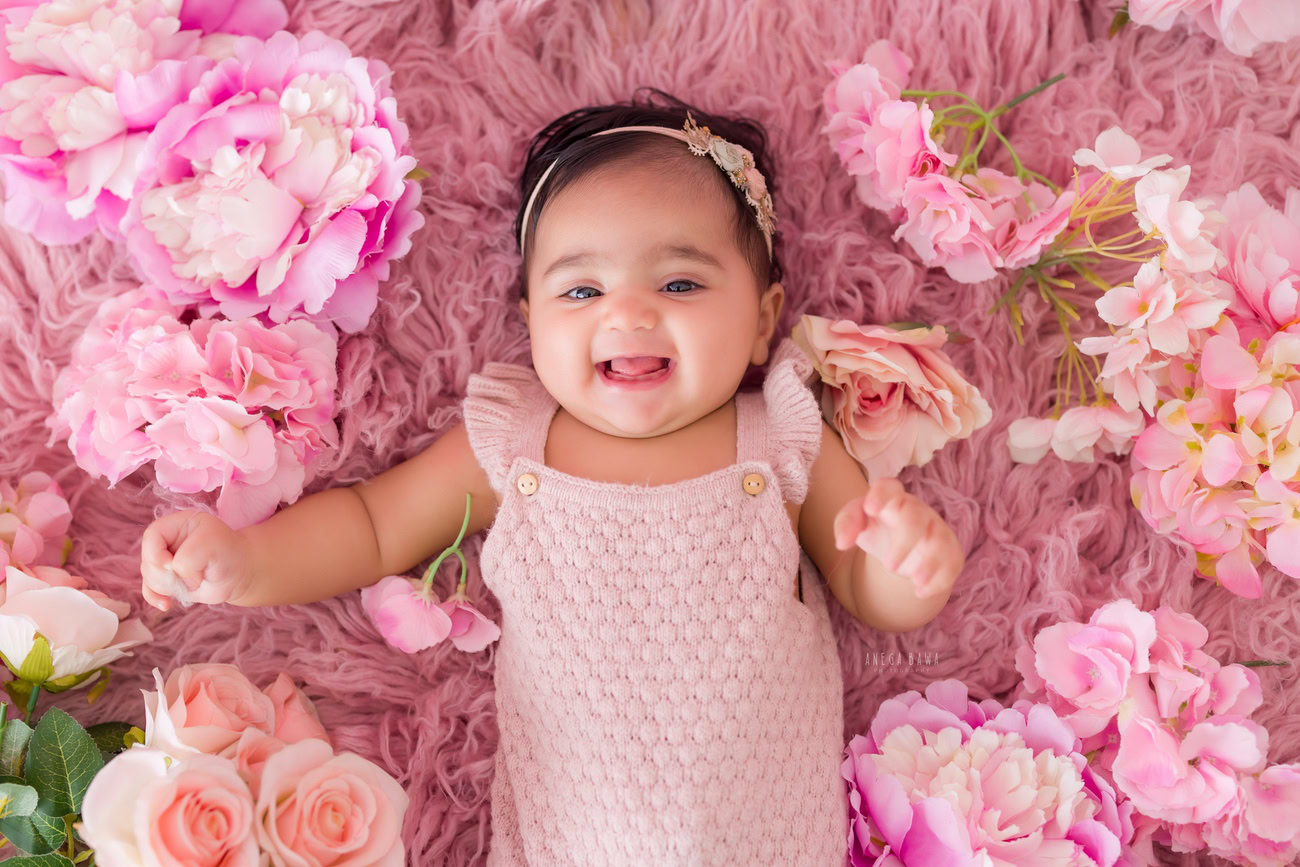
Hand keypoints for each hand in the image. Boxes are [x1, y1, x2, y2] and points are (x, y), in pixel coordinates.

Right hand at [140, 510, 252, 610]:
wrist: (239, 573)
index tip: (173, 566)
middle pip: (148, 559)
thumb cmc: (228, 553)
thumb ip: (188, 558)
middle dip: (165, 574)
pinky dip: (156, 598)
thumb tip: (174, 575)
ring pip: (149, 576)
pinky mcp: (167, 580)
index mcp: (177, 524)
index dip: (156, 554)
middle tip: (193, 577)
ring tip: (193, 583)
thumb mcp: (212, 546)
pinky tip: (166, 604)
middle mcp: (167, 542)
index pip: (151, 535)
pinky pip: (149, 590)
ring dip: (168, 586)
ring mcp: (165, 562)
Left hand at [832, 478, 963, 598]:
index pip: (888, 487)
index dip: (881, 495)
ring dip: (930, 562)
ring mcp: (936, 529)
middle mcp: (917, 511)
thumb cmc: (877, 528)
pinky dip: (939, 580)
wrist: (902, 548)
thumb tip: (841, 543)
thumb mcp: (857, 524)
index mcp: (892, 499)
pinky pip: (952, 563)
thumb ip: (846, 525)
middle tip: (889, 566)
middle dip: (904, 541)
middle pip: (915, 517)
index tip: (870, 508)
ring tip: (915, 581)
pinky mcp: (950, 551)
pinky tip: (921, 592)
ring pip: (941, 539)